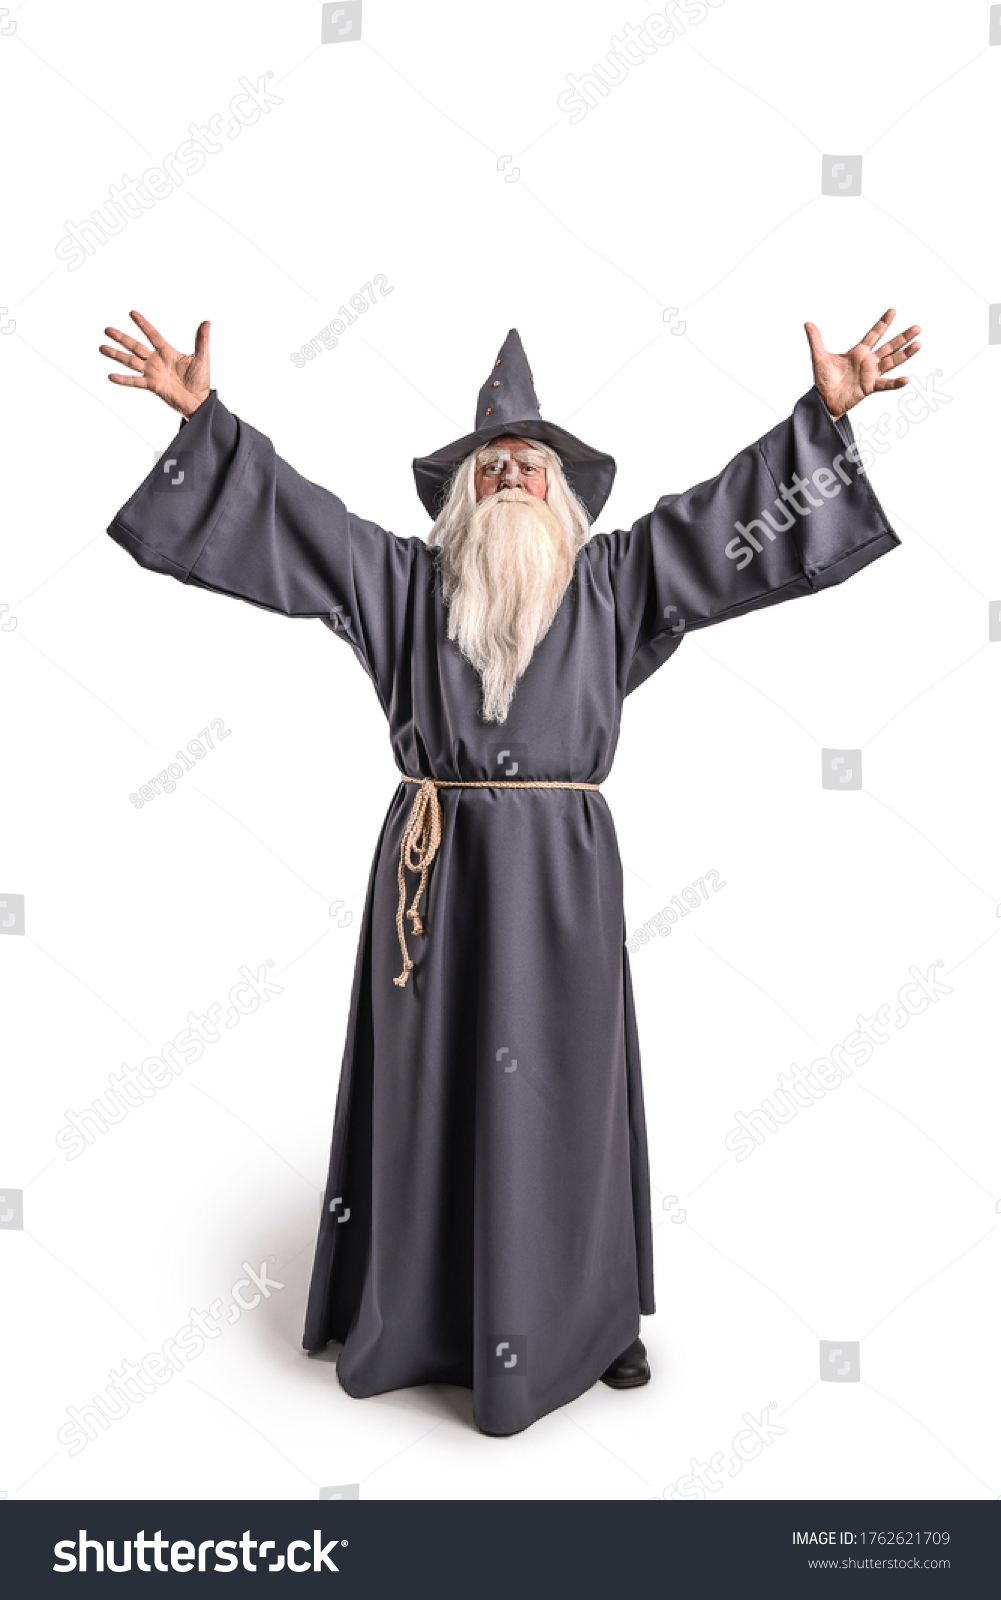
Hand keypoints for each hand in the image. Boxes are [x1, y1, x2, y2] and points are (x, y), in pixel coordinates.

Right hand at [100, 311, 210, 418]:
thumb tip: (207, 322)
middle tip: (107, 329)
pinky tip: (111, 376)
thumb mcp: (202, 358)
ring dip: (116, 355)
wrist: (199, 402)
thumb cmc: (200, 381)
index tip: (132, 313)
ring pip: (131, 361)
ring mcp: (152, 373)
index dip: (143, 324)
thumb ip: (201, 340)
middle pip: (136, 346)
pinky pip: (135, 381)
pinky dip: (123, 379)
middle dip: (122, 338)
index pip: (152, 334)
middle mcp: (156, 361)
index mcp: (167, 352)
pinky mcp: (152, 385)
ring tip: (102, 347)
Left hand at [804, 308, 920, 418]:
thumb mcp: (819, 357)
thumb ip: (816, 339)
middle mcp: (868, 361)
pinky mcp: (869, 387)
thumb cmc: (823, 380)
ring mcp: (871, 374)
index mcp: (858, 352)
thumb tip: (807, 323)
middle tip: (918, 327)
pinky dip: (895, 383)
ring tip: (918, 344)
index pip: (874, 334)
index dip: (883, 323)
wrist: (823, 400)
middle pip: (889, 346)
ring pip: (892, 362)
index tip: (893, 310)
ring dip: (905, 354)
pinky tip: (906, 379)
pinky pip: (885, 384)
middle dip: (903, 337)